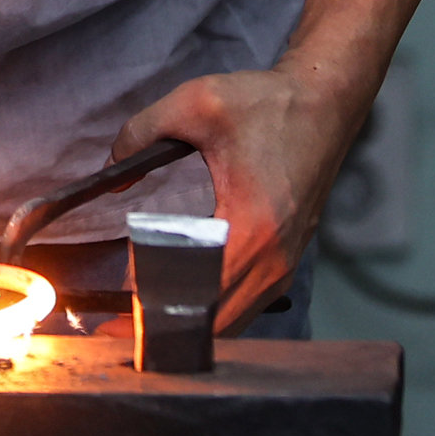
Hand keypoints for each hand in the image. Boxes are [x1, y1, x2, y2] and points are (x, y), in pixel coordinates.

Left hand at [115, 63, 370, 326]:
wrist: (323, 103)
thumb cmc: (267, 104)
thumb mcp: (195, 103)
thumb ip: (141, 131)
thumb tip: (111, 166)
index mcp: (252, 224)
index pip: (198, 295)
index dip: (155, 314)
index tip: (117, 323)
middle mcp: (274, 256)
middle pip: (216, 324)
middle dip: (166, 332)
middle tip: (118, 333)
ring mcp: (285, 263)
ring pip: (235, 322)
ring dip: (191, 327)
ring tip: (143, 324)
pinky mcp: (288, 260)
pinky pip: (249, 305)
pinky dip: (215, 314)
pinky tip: (183, 305)